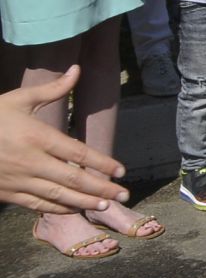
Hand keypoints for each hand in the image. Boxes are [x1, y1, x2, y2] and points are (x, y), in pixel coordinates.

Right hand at [0, 67, 128, 212]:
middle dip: (100, 187)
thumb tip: (77, 69)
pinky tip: (74, 209)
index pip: (77, 153)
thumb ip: (52, 89)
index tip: (121, 170)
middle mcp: (30, 161)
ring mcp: (18, 180)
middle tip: (123, 194)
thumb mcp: (19, 99)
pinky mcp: (7, 193)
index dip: (101, 163)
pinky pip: (36, 204)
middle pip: (72, 178)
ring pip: (56, 195)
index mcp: (37, 137)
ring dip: (83, 201)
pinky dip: (57, 208)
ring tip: (105, 204)